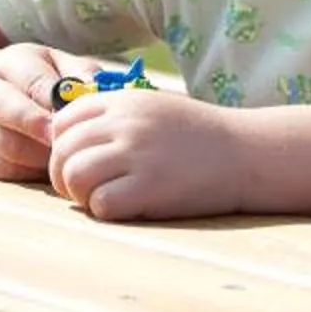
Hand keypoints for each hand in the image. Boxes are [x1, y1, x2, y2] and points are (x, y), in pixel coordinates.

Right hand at [0, 44, 95, 182]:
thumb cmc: (38, 80)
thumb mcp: (57, 65)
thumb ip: (81, 74)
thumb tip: (100, 91)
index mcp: (8, 65)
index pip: (33, 80)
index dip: (57, 100)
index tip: (79, 115)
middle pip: (8, 111)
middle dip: (40, 127)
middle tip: (67, 140)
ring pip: (8, 146)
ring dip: (41, 156)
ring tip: (68, 157)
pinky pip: (5, 170)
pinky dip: (30, 172)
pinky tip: (50, 168)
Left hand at [49, 88, 245, 220]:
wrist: (247, 153)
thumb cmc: (198, 137)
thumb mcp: (154, 108)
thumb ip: (114, 116)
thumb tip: (68, 137)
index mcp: (123, 100)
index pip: (63, 121)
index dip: (63, 147)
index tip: (80, 162)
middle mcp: (124, 123)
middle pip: (62, 151)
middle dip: (65, 176)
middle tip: (85, 190)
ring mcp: (136, 154)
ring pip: (74, 176)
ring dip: (82, 195)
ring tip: (103, 199)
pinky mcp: (149, 187)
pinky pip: (100, 204)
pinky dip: (105, 211)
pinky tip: (126, 208)